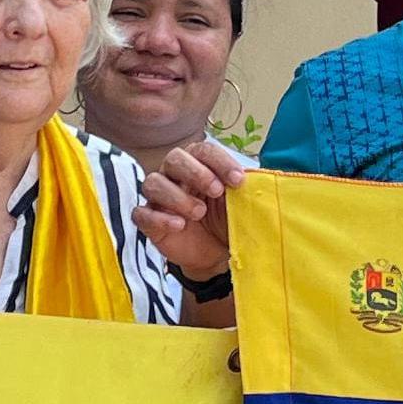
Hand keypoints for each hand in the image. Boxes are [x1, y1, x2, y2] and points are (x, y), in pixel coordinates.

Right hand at [135, 142, 246, 284]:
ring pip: (153, 183)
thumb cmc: (226, 220)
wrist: (215, 253)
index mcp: (198, 165)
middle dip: (195, 172)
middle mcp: (175, 176)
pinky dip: (159, 217)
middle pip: (174, 158)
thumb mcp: (240, 203)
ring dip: (177, 196)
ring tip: (199, 213)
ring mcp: (159, 198)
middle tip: (216, 191)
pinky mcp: (149, 221)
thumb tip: (260, 178)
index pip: (203, 150)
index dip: (220, 162)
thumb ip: (247, 188)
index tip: (238, 180)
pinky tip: (178, 225)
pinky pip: (141, 213)